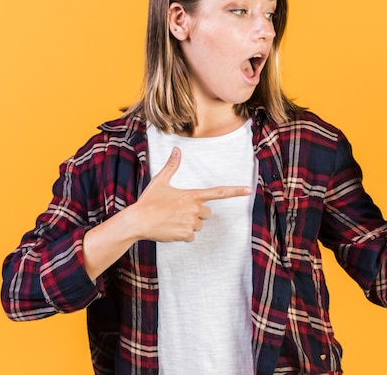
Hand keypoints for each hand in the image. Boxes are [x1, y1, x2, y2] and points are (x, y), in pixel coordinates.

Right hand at [133, 147, 251, 241]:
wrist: (138, 221)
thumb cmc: (149, 201)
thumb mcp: (160, 181)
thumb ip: (172, 166)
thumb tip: (177, 149)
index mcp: (192, 195)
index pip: (219, 192)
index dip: (235, 191)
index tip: (249, 190)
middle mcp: (195, 208)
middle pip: (207, 213)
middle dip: (197, 213)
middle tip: (178, 211)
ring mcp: (191, 223)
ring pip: (199, 225)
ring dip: (190, 224)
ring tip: (173, 220)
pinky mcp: (186, 235)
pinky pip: (191, 236)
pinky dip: (183, 235)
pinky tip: (171, 229)